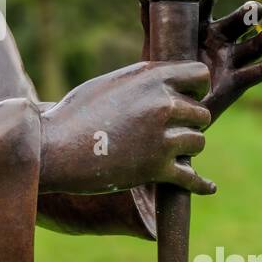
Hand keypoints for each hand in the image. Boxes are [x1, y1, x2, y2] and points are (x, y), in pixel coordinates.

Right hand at [39, 60, 213, 196]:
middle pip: (201, 113)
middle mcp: (161, 104)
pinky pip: (192, 177)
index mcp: (150, 77)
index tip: (185, 99)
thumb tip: (163, 85)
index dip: (195, 88)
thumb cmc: (73, 115)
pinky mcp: (156, 168)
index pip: (200, 74)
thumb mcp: (109, 85)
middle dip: (188, 123)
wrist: (53, 148)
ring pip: (198, 142)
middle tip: (168, 132)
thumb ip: (142, 83)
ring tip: (164, 152)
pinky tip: (209, 186)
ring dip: (185, 149)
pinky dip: (201, 184)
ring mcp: (161, 137)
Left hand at [136, 0, 261, 123]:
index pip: (207, 3)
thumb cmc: (162, 68)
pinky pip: (254, 73)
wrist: (168, 104)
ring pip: (253, 45)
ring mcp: (230, 59)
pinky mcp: (237, 81)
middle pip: (236, 22)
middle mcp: (220, 38)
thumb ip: (150, 17)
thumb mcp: (154, 43)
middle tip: (256, 7)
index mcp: (200, 24)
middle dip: (247, 14)